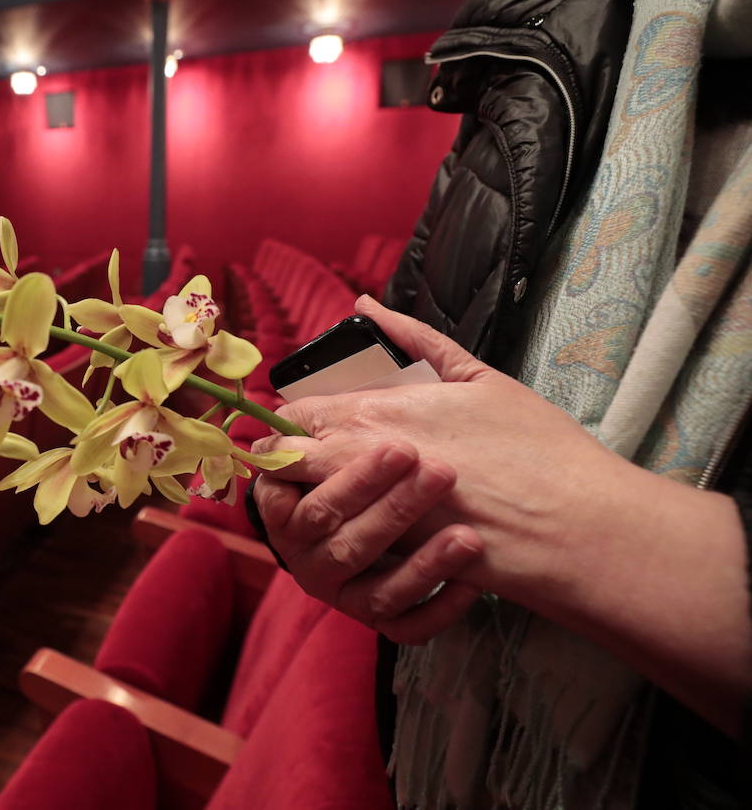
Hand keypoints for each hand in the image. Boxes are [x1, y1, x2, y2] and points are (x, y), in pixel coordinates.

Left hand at [253, 294, 654, 607]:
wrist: (575, 526)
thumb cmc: (536, 449)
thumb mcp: (476, 376)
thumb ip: (414, 339)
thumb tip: (366, 305)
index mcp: (374, 412)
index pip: (294, 413)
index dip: (292, 418)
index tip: (303, 421)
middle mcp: (359, 461)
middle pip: (287, 457)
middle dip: (290, 456)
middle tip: (309, 456)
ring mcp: (368, 512)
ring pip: (303, 502)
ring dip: (309, 495)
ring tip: (332, 492)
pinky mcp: (386, 556)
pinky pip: (338, 541)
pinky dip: (340, 531)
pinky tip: (361, 524)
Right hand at [254, 441, 483, 643]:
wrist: (352, 512)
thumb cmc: (337, 469)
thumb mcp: (314, 443)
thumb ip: (300, 436)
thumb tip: (276, 441)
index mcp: (286, 523)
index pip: (316, 508)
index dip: (357, 480)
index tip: (401, 448)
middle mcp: (309, 565)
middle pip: (349, 544)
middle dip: (398, 508)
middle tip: (441, 473)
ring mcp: (344, 597)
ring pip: (380, 591)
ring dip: (424, 565)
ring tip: (466, 537)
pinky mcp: (378, 622)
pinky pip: (408, 627)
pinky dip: (441, 608)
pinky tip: (472, 583)